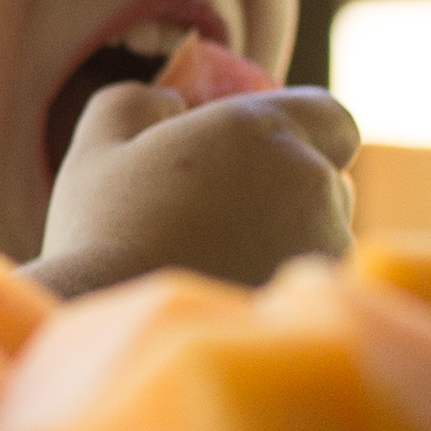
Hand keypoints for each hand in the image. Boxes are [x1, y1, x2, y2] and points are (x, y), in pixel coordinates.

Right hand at [38, 78, 359, 293]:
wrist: (115, 328)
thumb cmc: (101, 234)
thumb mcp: (98, 148)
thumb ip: (137, 102)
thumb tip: (171, 103)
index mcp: (261, 130)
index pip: (332, 117)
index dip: (305, 133)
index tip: (264, 158)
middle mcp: (309, 180)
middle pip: (328, 180)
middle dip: (289, 192)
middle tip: (225, 218)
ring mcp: (325, 246)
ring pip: (325, 236)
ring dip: (290, 242)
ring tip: (221, 267)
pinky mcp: (323, 304)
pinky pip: (319, 287)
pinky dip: (287, 287)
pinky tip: (235, 301)